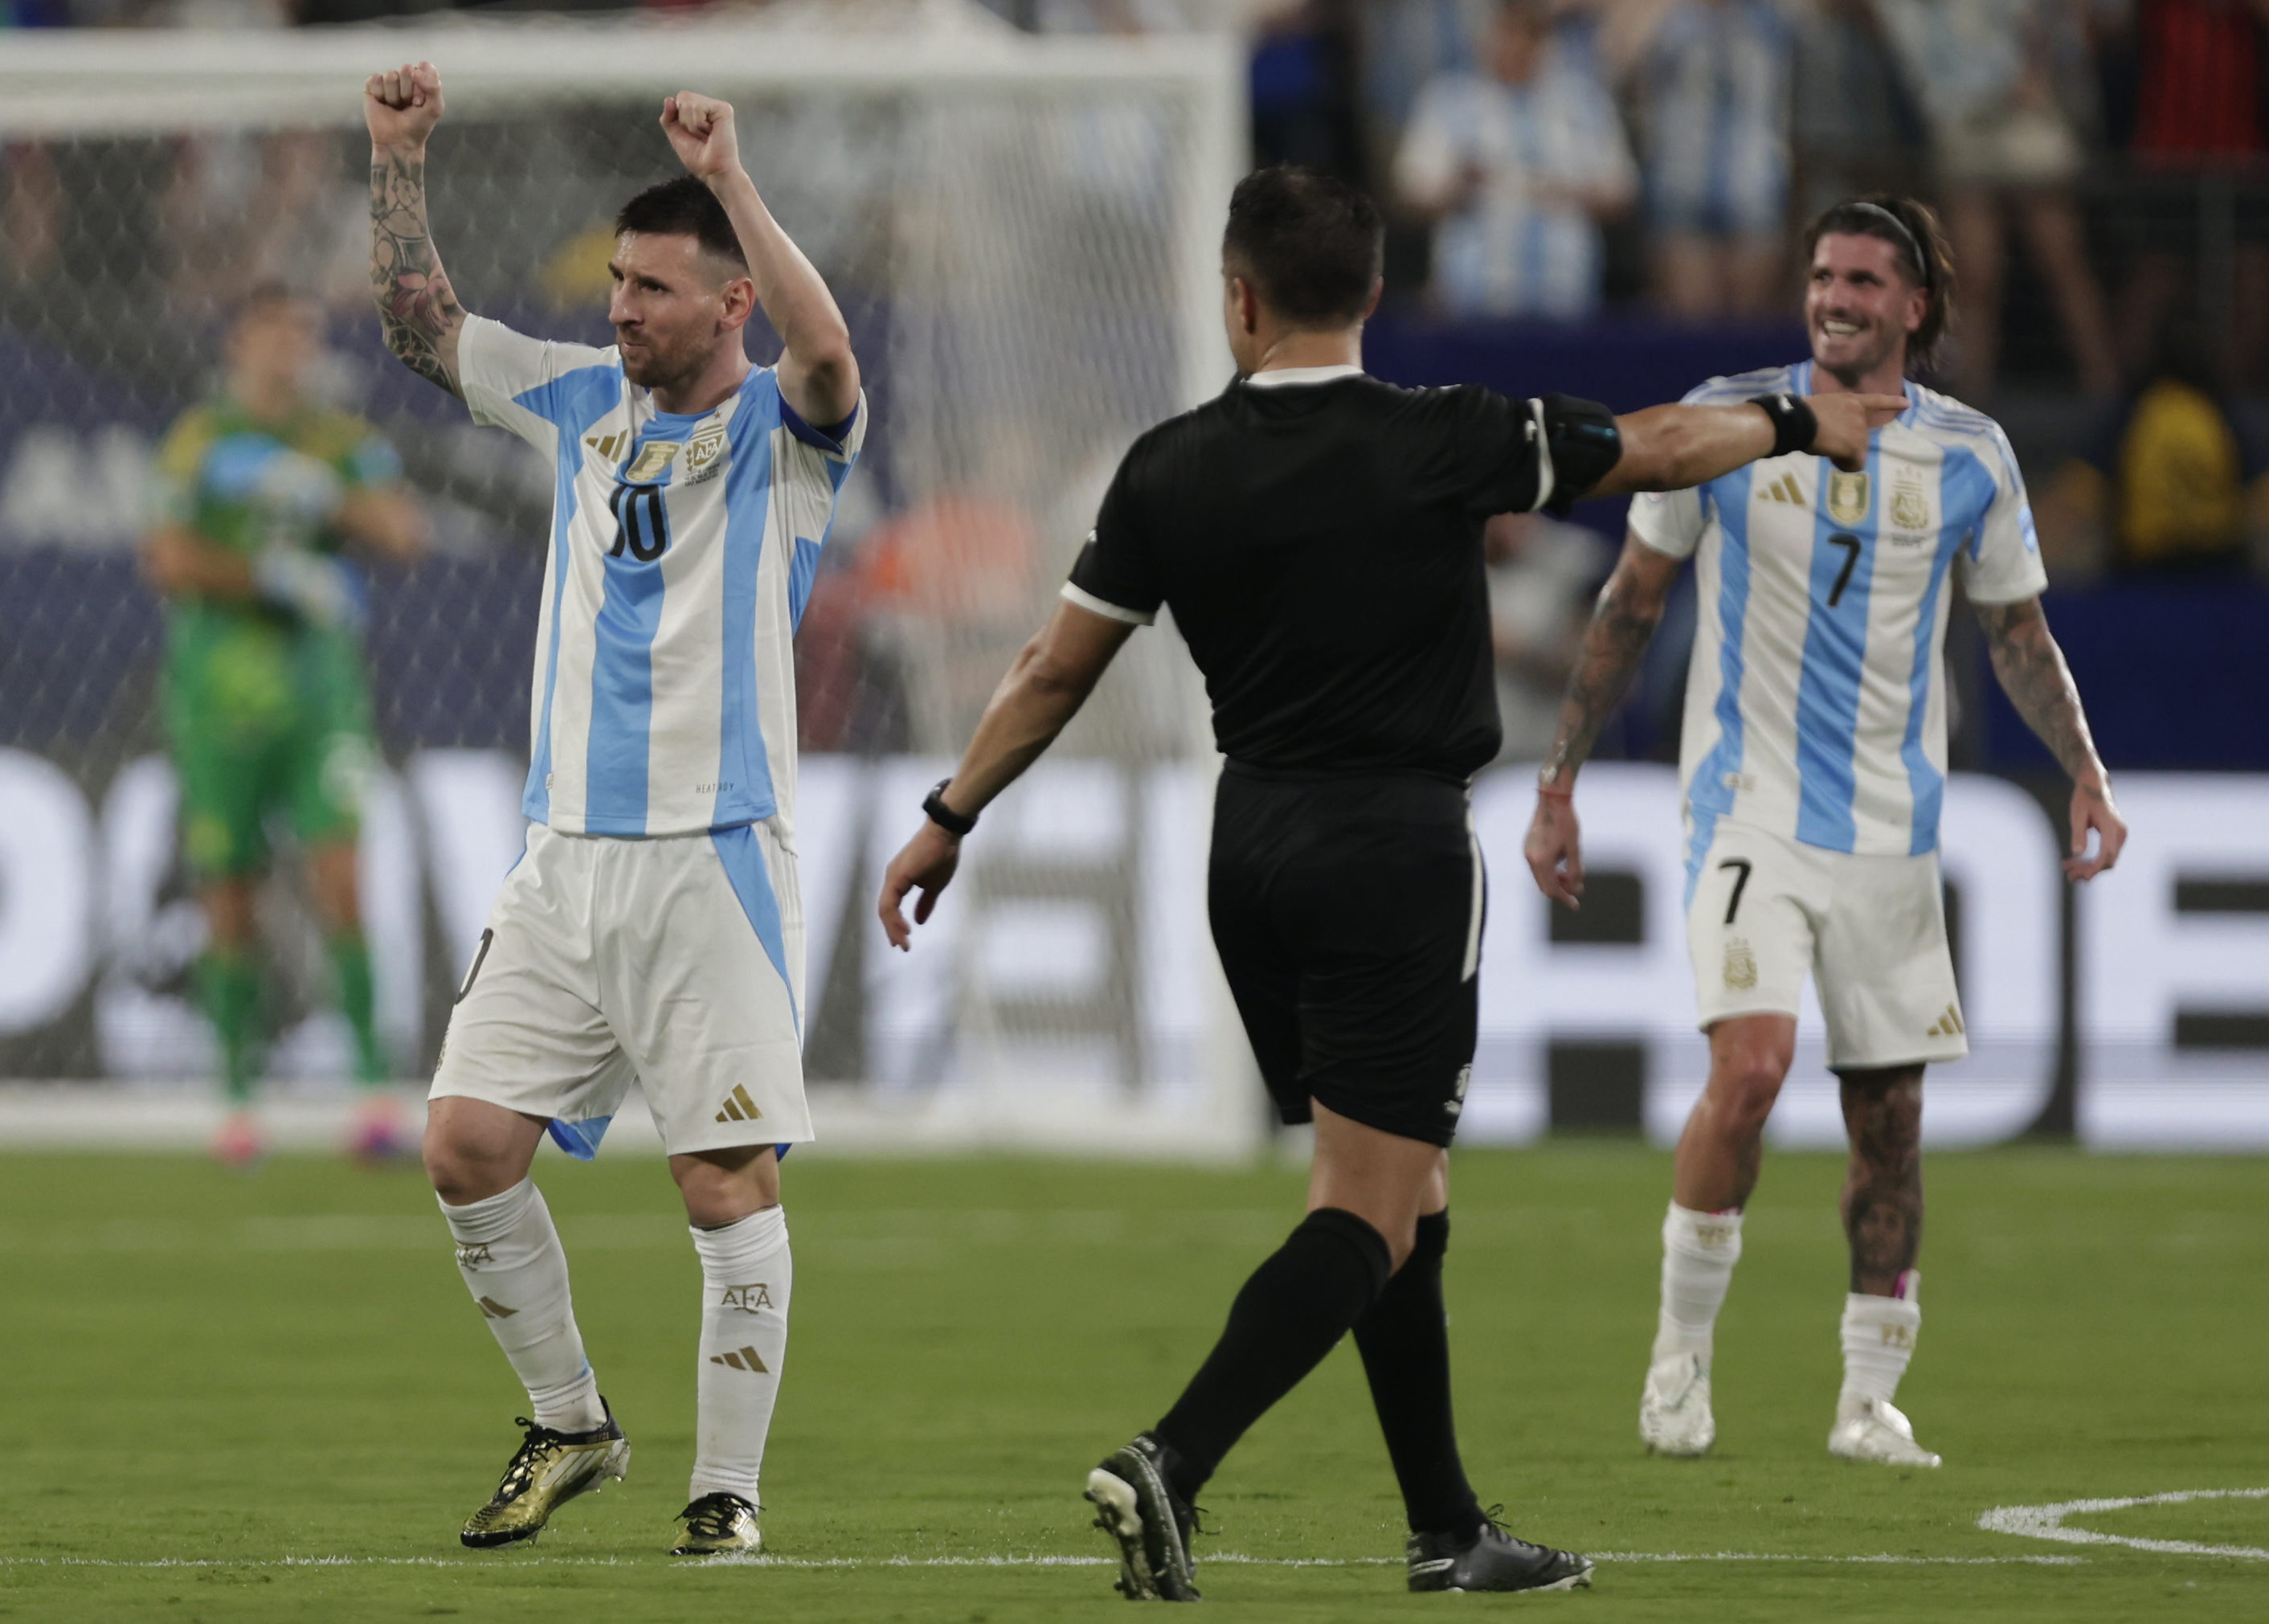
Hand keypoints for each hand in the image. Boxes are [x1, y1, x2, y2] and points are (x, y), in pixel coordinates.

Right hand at [365, 61, 444, 151]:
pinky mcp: (372, 87)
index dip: (422, 87)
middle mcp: (405, 78)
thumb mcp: (435, 108)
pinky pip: (376, 79)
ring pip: (391, 75)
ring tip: (395, 106)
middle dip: (408, 90)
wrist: (398, 142)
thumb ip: (434, 86)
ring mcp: (389, 82)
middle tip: (409, 105)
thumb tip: (415, 69)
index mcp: (422, 80)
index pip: (423, 68)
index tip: (421, 102)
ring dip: (394, 95)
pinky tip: (382, 103)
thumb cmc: (418, 126)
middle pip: (406, 69)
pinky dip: (380, 94)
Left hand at [661, 93, 742, 182]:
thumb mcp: (675, 135)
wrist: (712, 171)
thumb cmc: (699, 158)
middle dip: (684, 120)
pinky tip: (711, 132)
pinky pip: (698, 107)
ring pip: (689, 102)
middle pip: (683, 96)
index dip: (678, 117)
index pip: (680, 99)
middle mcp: (710, 106)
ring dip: (692, 124)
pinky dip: (698, 123)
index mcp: (700, 111)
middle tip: (700, 136)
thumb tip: (669, 99)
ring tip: (705, 135)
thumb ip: (668, 117)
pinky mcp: (724, 110)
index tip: (692, 134)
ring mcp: (718, 107)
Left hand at [878, 821, 962, 950]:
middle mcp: (892, 878)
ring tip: (903, 942)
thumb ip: (925, 903)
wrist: (945, 834)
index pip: (891, 907)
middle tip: (901, 946)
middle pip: (885, 910)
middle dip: (892, 930)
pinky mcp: (897, 876)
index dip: (894, 925)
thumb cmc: (941, 856)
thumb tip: (919, 921)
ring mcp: (893, 876)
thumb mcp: (934, 886)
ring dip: (893, 928)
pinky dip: (894, 918)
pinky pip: (890, 902)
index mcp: (899, 880)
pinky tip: (904, 928)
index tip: (902, 940)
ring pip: (885, 909)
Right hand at [1523, 790, 1584, 908]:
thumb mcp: (1575, 848)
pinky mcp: (1528, 846)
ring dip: (1555, 879)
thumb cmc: (1566, 821)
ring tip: (1570, 875)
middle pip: (1544, 885)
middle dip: (1560, 890)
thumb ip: (1575, 871)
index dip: (1564, 898)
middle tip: (1575, 891)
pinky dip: (1550, 870)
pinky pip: (1538, 866)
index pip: (1551, 889)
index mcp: (1541, 860)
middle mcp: (1530, 858)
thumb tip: (1577, 890)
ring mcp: (1527, 852)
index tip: (1575, 905)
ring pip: (1541, 876)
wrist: (1552, 800)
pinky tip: (1561, 863)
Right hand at [1805, 393, 1908, 471]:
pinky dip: (1846, 465)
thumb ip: (1834, 418)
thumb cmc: (1802, 414)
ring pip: (1856, 451)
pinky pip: (1856, 463)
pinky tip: (1834, 460)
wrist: (1799, 421)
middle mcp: (1859, 414)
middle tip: (1827, 443)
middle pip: (1860, 436)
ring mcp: (1859, 430)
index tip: (1908, 404)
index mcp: (1851, 401)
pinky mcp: (1856, 446)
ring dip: (1843, 454)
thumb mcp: (1823, 409)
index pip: (1876, 400)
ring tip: (1825, 448)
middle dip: (1847, 443)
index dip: (1893, 402)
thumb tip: (1832, 437)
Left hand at [2065, 773, 2125, 881]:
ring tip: (2068, 870)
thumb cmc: (2084, 798)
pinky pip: (2105, 854)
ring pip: (2106, 859)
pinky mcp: (2114, 838)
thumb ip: (2078, 834)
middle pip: (2108, 860)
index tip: (2084, 877)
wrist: (2094, 787)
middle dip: (2089, 870)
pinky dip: (2091, 860)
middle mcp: (2119, 833)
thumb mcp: (2077, 814)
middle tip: (2068, 875)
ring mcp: (2119, 836)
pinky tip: (2074, 862)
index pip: (2108, 853)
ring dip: (2088, 867)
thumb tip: (2077, 853)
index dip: (2096, 867)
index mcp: (2112, 826)